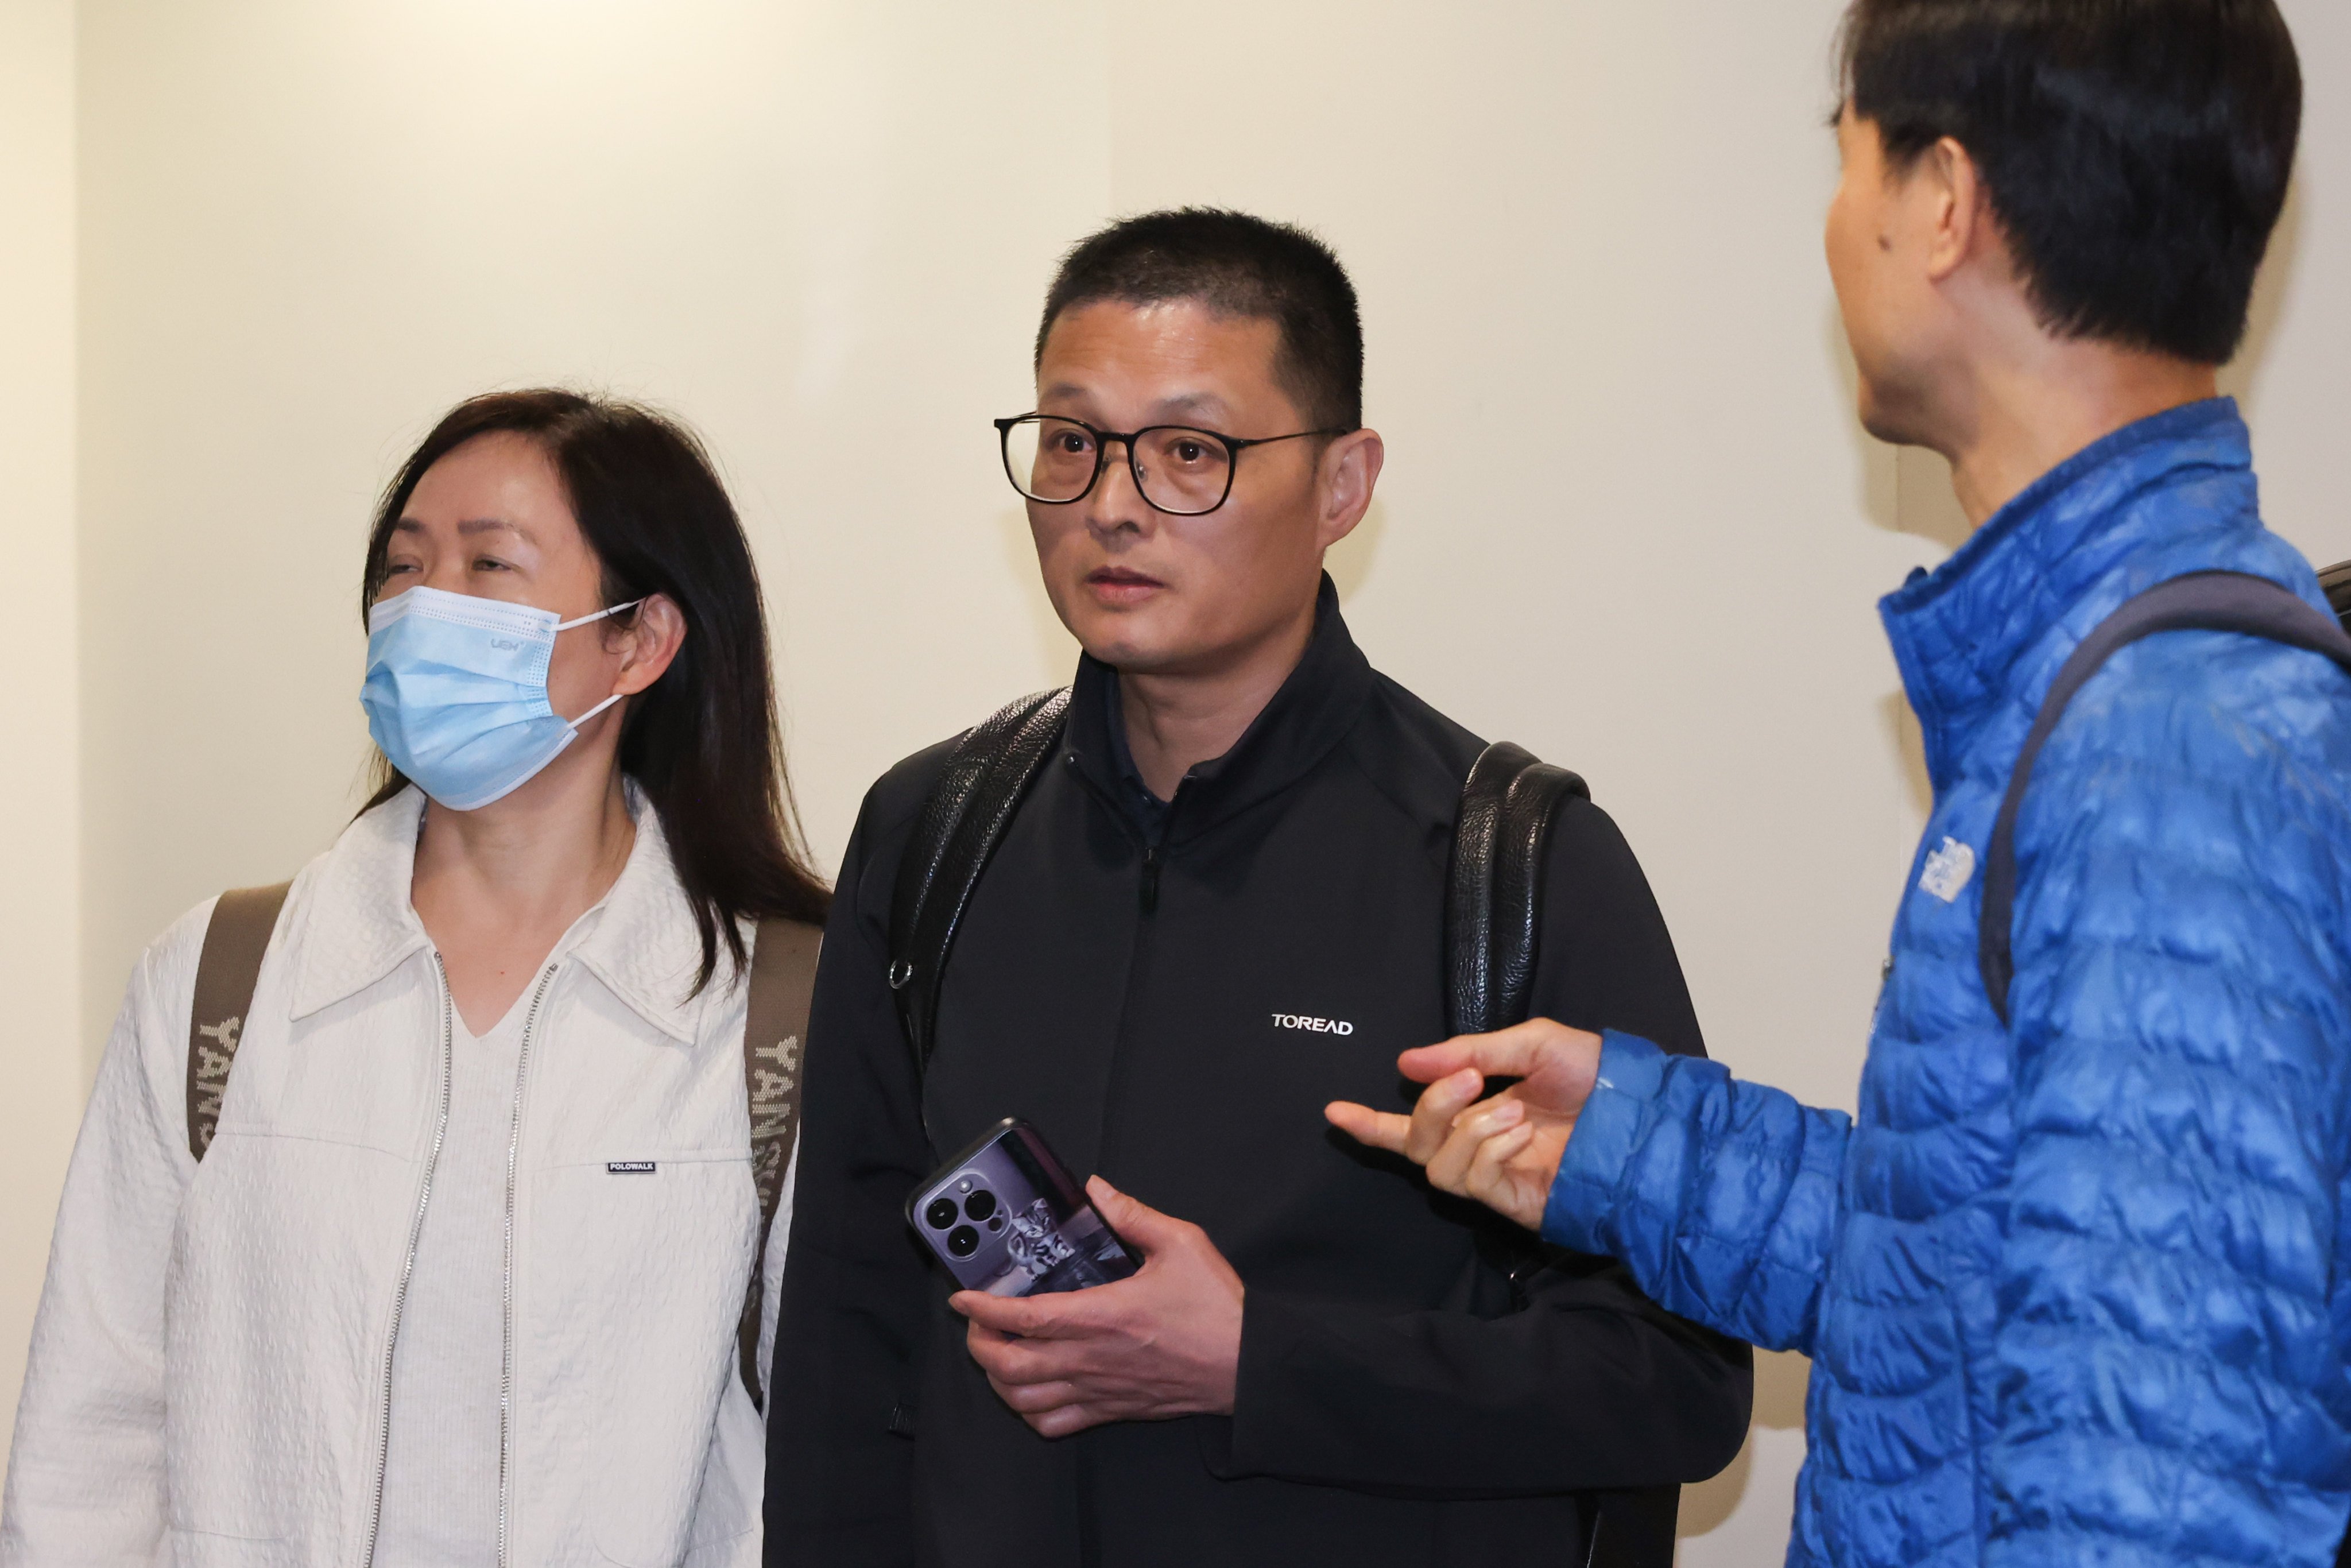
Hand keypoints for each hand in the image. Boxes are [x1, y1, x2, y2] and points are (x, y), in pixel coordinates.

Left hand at [950, 1177, 1243, 1437]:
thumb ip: (1132, 1215)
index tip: (964, 1297)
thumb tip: (1096, 1190)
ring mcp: (1100, 1390)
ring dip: (998, 1379)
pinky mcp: (1112, 1410)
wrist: (1248, 1364)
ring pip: (1024, 1400)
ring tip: (994, 1354)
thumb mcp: (1181, 1243)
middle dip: (979, 1345)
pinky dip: (1029, 1413)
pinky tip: (1029, 1392)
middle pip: (1011, 1365)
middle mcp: (1094, 1358)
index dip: (985, 1309)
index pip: (1027, 1318)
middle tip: (976, 1323)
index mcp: (1105, 1315)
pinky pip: (1054, 1425)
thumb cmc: (1217, 1309)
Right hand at [1324, 1018, 1603, 1230]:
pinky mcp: (1515, 1202)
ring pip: (1438, 1166)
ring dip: (1469, 1130)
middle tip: (1467, 1079)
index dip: (1371, 1124)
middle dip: (1430, 1107)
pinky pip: (1473, 1182)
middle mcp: (1481, 1145)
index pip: (1414, 1123)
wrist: (1646, 1114)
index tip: (1333, 1110)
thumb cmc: (1598, 1076)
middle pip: (1416, 1143)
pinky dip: (1490, 1151)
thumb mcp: (1533, 1043)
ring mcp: (1497, 1176)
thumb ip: (1470, 1051)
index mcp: (1480, 1108)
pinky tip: (1523, 1135)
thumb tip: (1406, 1063)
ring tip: (1512, 1111)